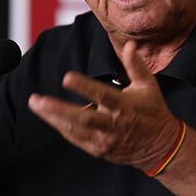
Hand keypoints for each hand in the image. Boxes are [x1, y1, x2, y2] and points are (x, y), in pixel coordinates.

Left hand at [28, 41, 180, 171]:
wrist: (160, 146)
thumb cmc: (153, 111)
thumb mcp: (148, 86)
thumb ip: (136, 65)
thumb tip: (129, 45)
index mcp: (124, 106)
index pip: (102, 95)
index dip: (83, 87)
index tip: (67, 77)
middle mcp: (113, 124)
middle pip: (82, 118)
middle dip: (58, 109)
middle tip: (37, 99)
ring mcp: (105, 139)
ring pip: (75, 130)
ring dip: (53, 118)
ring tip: (36, 104)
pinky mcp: (99, 149)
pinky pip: (76, 139)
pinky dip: (62, 128)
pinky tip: (49, 116)